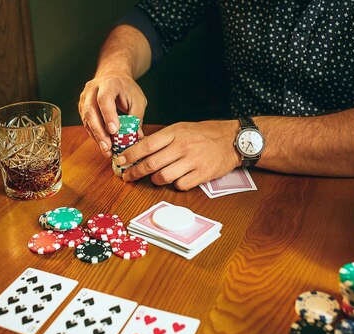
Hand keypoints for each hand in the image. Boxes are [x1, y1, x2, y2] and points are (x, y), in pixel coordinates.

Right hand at [78, 71, 146, 157]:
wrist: (113, 77)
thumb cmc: (126, 89)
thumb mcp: (137, 100)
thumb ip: (136, 117)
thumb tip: (136, 136)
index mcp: (108, 83)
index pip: (104, 99)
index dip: (108, 115)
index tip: (114, 130)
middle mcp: (92, 89)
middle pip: (90, 111)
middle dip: (99, 131)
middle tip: (108, 146)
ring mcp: (85, 98)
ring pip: (86, 120)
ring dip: (96, 136)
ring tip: (107, 150)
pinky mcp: (82, 108)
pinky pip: (86, 124)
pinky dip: (95, 135)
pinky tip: (103, 144)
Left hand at [114, 120, 241, 189]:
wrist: (233, 140)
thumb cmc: (205, 134)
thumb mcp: (182, 128)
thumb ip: (162, 138)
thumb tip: (139, 148)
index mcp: (175, 133)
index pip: (146, 145)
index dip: (130, 155)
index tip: (119, 161)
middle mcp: (182, 147)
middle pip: (151, 164)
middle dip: (134, 172)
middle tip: (127, 176)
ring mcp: (192, 161)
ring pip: (163, 177)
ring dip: (154, 180)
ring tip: (154, 178)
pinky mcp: (202, 175)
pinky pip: (180, 185)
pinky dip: (174, 184)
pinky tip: (176, 179)